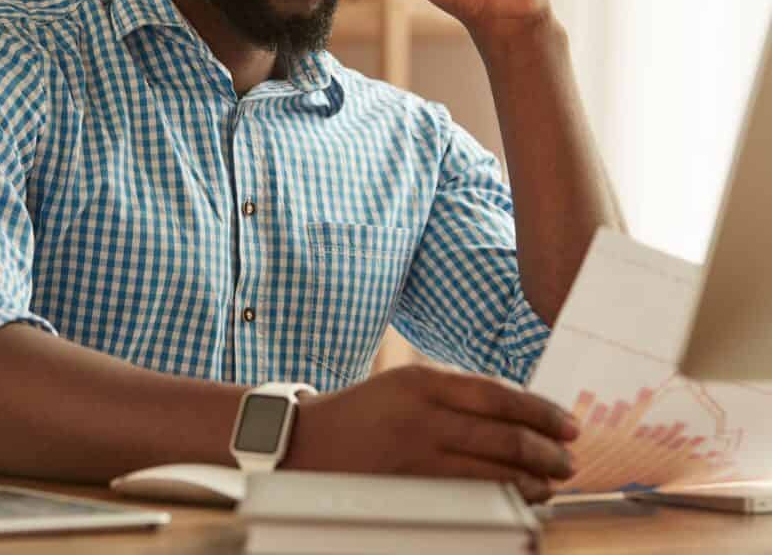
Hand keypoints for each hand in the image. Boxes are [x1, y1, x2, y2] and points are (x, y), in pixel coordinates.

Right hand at [282, 364, 577, 502]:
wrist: (308, 443)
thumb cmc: (364, 412)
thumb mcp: (406, 384)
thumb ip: (455, 392)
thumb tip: (517, 408)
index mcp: (422, 380)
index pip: (497, 393)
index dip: (540, 410)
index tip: (567, 422)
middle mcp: (422, 414)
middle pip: (502, 433)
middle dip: (545, 449)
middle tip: (569, 458)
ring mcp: (415, 454)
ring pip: (491, 469)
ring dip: (532, 478)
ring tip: (553, 480)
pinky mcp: (410, 489)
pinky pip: (470, 496)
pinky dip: (503, 496)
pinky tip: (522, 497)